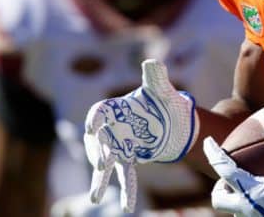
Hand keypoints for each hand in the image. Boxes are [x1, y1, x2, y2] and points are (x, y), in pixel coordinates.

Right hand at [83, 59, 198, 212]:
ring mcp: (118, 145)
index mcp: (114, 108)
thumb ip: (155, 76)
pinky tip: (128, 206)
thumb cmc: (161, 100)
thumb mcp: (160, 88)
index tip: (92, 128)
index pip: (98, 113)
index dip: (94, 120)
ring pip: (106, 163)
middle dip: (97, 153)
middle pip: (98, 142)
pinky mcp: (128, 158)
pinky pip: (126, 175)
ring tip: (96, 196)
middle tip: (99, 164)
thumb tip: (152, 62)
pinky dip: (127, 190)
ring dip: (101, 180)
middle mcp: (111, 128)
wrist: (171, 118)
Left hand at [203, 110, 263, 216]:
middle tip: (232, 173)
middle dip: (221, 185)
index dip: (214, 153)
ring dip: (240, 197)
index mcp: (251, 194)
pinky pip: (254, 216)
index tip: (208, 142)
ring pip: (237, 211)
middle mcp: (249, 212)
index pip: (224, 170)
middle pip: (219, 200)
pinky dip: (257, 205)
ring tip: (255, 185)